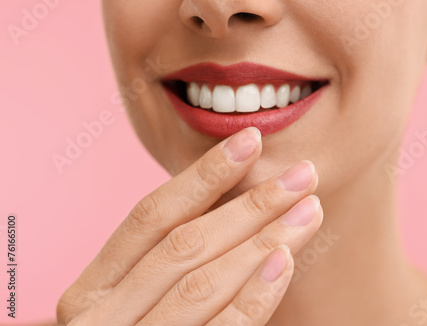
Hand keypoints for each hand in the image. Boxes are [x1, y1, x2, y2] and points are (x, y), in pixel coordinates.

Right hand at [57, 127, 321, 324]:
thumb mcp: (140, 295)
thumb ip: (172, 257)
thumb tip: (236, 195)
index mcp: (94, 287)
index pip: (151, 216)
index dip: (203, 176)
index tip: (251, 142)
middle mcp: (101, 317)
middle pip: (185, 245)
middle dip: (249, 205)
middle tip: (302, 174)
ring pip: (204, 283)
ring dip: (263, 241)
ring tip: (308, 209)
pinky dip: (255, 295)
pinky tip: (286, 261)